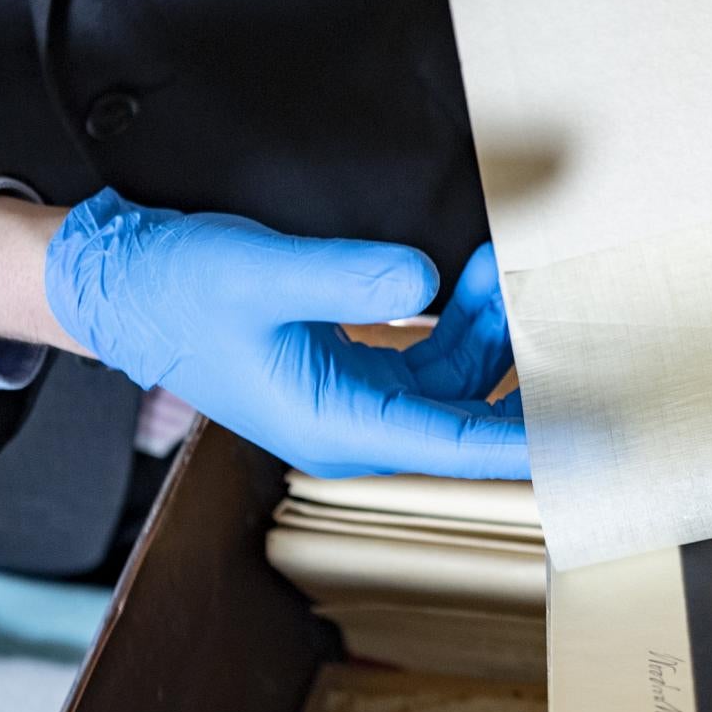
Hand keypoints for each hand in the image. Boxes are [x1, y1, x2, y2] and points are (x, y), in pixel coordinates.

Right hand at [43, 189, 528, 477]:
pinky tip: (471, 278)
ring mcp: (353, 401)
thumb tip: (425, 281)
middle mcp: (352, 426)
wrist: (119, 287)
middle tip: (567, 318)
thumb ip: (346, 278)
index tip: (592, 432)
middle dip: (520, 368)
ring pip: (453, 380)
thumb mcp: (262, 273)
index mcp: (334, 425)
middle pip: (467, 414)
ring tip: (504, 268)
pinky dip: (455, 319)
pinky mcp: (352, 371)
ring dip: (485, 329)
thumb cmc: (177, 290)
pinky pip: (428, 355)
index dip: (530, 438)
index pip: (456, 442)